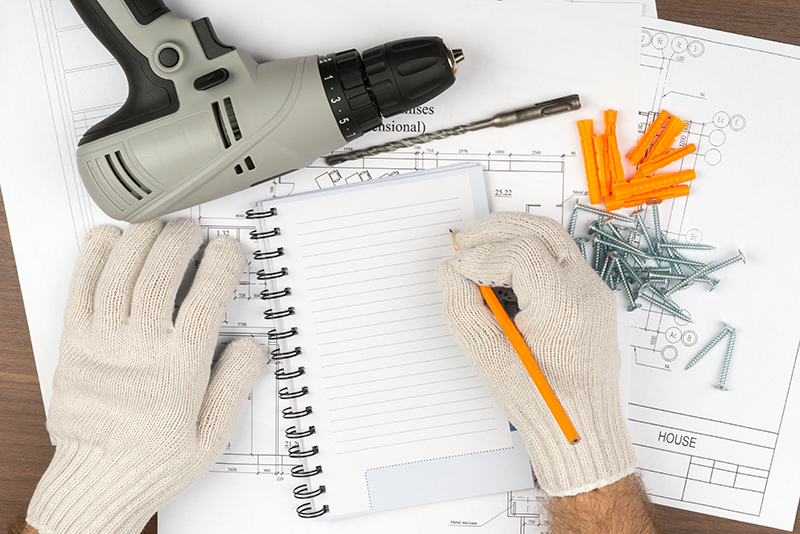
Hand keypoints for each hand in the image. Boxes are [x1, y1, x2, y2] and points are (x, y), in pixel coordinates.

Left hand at [27, 219, 267, 533]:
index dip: (222, 263)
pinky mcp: (75, 341)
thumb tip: (252, 346)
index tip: (229, 250)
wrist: (96, 480)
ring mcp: (104, 341)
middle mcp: (141, 347)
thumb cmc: (153, 460)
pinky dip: (95, 256)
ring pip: (121, 270)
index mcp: (179, 368)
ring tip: (159, 227)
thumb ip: (234, 386)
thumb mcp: (211, 436)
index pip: (206, 297)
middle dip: (182, 240)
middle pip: (161, 272)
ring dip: (143, 239)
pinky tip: (111, 240)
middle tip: (193, 230)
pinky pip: (81, 287)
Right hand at [436, 212, 635, 496]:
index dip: (481, 256)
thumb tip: (451, 273)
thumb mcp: (490, 361)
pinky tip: (501, 273)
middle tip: (463, 246)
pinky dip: (524, 251)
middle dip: (495, 231)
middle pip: (540, 231)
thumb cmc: (542, 402)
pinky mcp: (587, 293)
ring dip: (511, 236)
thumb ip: (464, 311)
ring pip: (550, 237)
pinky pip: (555, 255)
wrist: (582, 425)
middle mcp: (586, 293)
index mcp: (564, 310)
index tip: (457, 271)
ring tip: (479, 255)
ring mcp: (592, 290)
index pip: (520, 253)